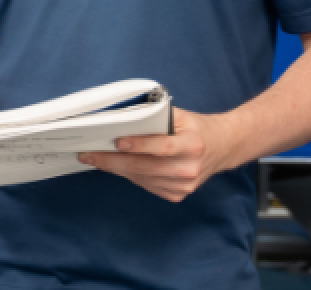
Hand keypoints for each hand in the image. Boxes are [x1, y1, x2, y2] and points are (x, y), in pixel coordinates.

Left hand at [78, 108, 243, 201]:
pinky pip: (146, 185)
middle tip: (89, 155)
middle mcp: (189, 168)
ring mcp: (184, 185)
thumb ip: (155, 116)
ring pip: (141, 178)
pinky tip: (121, 166)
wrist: (222, 148)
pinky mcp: (178, 195)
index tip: (117, 141)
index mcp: (192, 144)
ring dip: (117, 168)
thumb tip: (122, 117)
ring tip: (97, 159)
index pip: (162, 147)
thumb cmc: (196, 129)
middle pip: (145, 167)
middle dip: (113, 161)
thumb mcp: (181, 116)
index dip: (139, 145)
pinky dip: (131, 175)